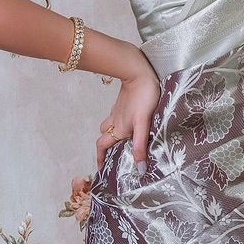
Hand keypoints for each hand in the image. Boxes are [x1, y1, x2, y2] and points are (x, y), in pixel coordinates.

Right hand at [96, 50, 160, 174]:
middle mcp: (115, 122)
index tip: (100, 169)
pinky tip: (128, 122)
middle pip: (104, 137)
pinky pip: (116, 116)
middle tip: (111, 156)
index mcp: (119, 129)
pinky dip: (118, 122)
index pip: (102, 146)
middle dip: (104, 148)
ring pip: (108, 125)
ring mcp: (117, 111)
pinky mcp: (122, 103)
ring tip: (120, 141)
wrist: (138, 73)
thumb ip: (140, 145)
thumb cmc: (142, 98)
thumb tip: (140, 169)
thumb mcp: (143, 124)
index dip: (100, 158)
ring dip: (110, 134)